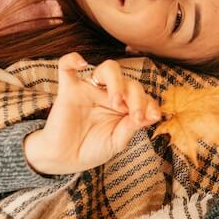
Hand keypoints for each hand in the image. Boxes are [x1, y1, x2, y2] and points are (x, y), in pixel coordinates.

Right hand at [23, 53, 161, 175]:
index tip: (153, 117)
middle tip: (135, 117)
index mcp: (125, 105)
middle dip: (138, 98)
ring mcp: (90, 90)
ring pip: (108, 68)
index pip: (143, 95)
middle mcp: (109, 93)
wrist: (66, 159)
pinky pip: (67, 67)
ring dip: (117, 82)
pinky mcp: (69, 91)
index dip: (151, 104)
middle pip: (130, 82)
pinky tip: (81, 63)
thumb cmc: (93, 149)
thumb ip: (131, 127)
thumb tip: (152, 114)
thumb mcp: (117, 141)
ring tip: (117, 101)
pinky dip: (72, 60)